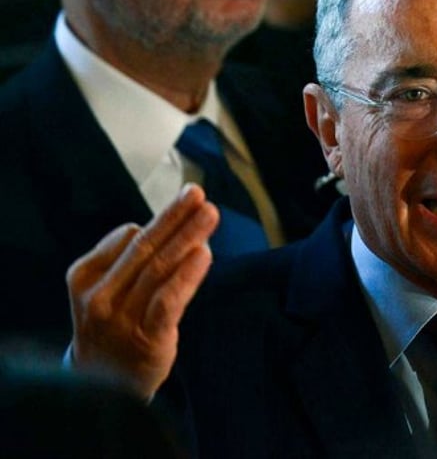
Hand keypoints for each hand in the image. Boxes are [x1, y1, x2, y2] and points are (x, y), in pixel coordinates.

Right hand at [66, 183, 217, 399]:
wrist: (102, 385)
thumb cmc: (114, 324)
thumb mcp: (109, 288)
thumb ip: (135, 260)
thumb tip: (178, 222)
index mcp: (84, 276)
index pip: (125, 237)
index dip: (161, 220)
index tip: (187, 204)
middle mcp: (99, 296)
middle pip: (144, 246)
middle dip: (175, 216)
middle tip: (197, 193)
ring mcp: (121, 318)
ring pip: (160, 268)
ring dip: (188, 237)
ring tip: (209, 214)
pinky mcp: (147, 337)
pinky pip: (169, 298)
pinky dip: (188, 274)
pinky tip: (205, 254)